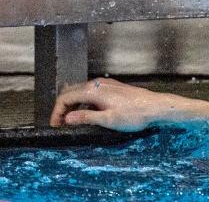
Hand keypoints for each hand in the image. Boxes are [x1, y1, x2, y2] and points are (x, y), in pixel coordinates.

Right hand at [50, 77, 178, 131]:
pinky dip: (82, 102)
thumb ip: (86, 118)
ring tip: (70, 121)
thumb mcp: (108, 120)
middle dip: (61, 108)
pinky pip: (89, 92)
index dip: (57, 112)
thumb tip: (67, 118)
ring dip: (72, 105)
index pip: (65, 98)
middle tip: (60, 124)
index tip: (55, 125)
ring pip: (79, 92)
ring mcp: (104, 85)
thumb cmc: (133, 114)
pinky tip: (86, 113)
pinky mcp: (110, 88)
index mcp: (93, 91)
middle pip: (70, 93)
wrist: (153, 107)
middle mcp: (96, 84)